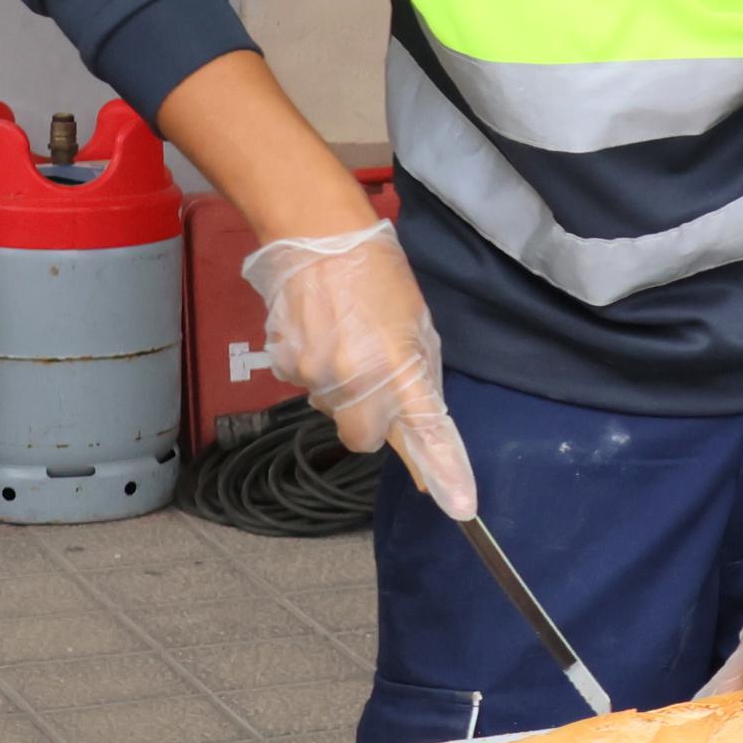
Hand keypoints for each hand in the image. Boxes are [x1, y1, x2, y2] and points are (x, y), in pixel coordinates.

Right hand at [245, 223, 478, 520]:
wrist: (317, 237)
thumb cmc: (378, 275)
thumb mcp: (417, 326)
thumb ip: (419, 380)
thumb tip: (421, 425)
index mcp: (397, 366)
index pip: (425, 430)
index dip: (442, 471)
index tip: (459, 505)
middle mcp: (354, 380)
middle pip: (363, 438)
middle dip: (373, 422)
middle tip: (377, 381)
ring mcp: (313, 375)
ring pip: (332, 409)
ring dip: (343, 389)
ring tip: (347, 338)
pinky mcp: (283, 364)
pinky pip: (305, 385)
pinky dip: (316, 369)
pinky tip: (322, 333)